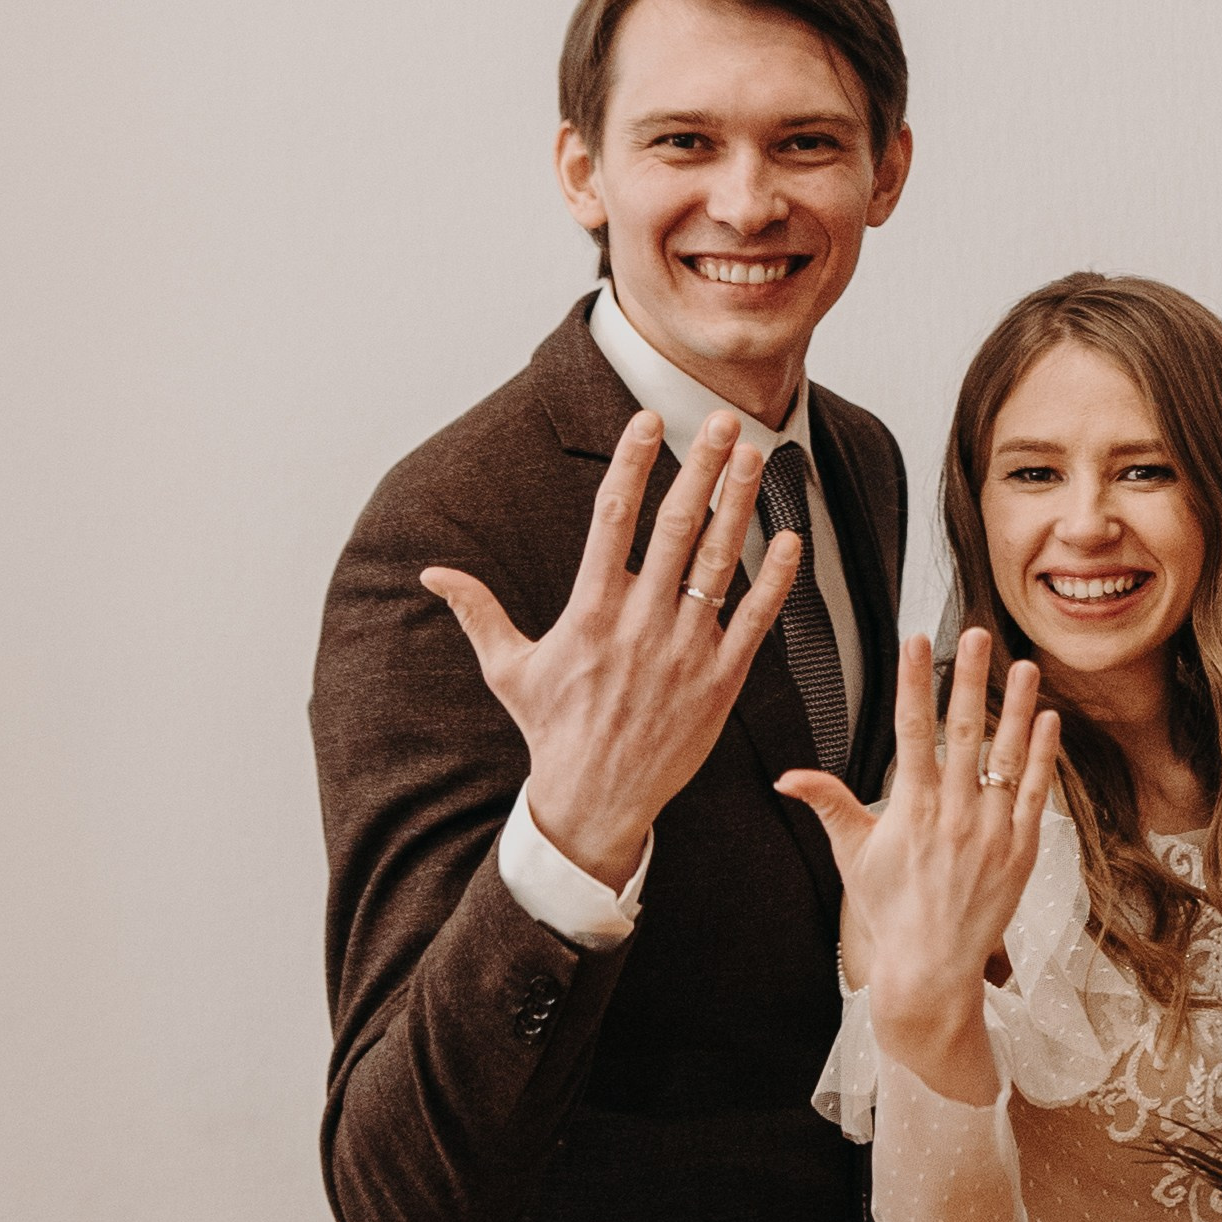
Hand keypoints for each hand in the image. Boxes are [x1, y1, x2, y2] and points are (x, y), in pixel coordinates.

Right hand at [423, 410, 802, 889]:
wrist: (596, 802)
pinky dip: (775, 579)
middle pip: (675, 528)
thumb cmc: (552, 731)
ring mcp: (684, 650)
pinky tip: (790, 537)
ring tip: (754, 455)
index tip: (647, 420)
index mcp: (590, 611)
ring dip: (738, 504)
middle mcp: (640, 622)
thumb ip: (477, 612)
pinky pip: (755, 620)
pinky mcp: (720, 681)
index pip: (611, 519)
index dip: (631, 465)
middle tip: (720, 420)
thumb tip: (431, 575)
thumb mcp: (508, 669)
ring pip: (718, 563)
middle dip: (700, 469)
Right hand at [779, 627, 1060, 1097]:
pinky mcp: (1021, 851)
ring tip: (1024, 665)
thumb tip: (787, 775)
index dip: (913, 682)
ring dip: (1017, 707)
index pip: (910, 730)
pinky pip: (1036, 794)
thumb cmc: (889, 909)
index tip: (914, 641)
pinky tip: (1047, 720)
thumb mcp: (852, 855)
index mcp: (911, 809)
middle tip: (975, 634)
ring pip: (1007, 757)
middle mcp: (954, 815)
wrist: (931, 967)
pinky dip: (1042, 756)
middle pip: (964, 732)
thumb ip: (829, 804)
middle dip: (968, 679)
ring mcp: (992, 832)